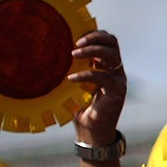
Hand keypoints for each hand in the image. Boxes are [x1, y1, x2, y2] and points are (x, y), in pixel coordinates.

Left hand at [68, 30, 126, 166]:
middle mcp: (115, 70)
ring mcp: (118, 79)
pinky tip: (71, 78)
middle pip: (112, 42)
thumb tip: (48, 53)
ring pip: (112, 54)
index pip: (107, 40)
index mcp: (105, 65)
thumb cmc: (79, 107)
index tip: (75, 36)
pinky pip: (103, 76)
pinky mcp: (117, 91)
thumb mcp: (72, 84)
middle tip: (76, 43)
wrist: (91, 132)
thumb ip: (70, 68)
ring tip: (73, 53)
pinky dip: (86, 74)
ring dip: (92, 50)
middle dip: (95, 37)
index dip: (93, 34)